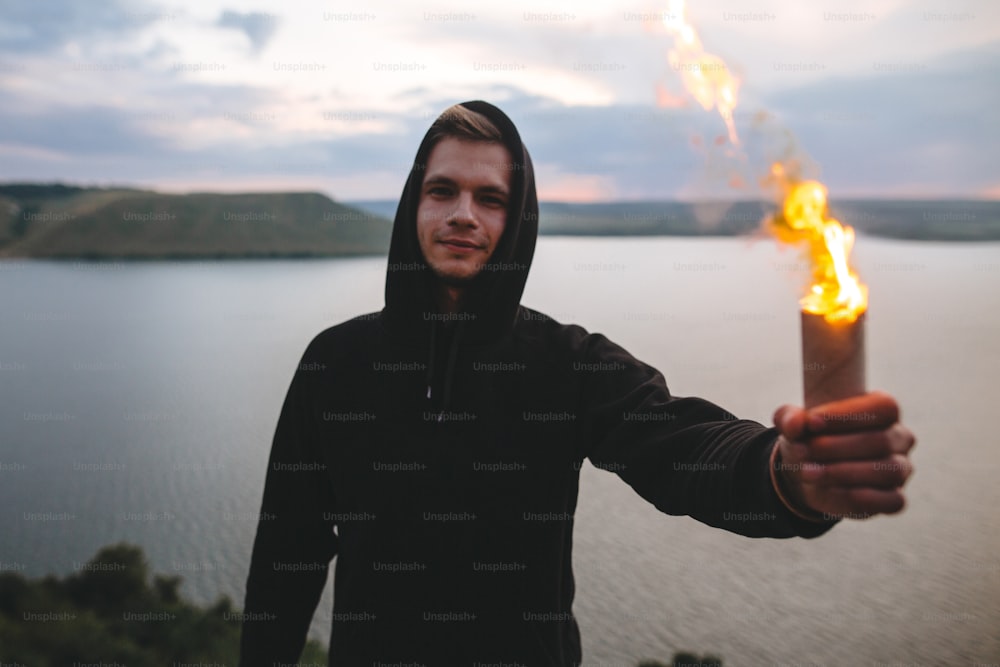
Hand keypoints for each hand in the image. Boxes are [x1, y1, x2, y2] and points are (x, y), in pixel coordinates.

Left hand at [772, 391, 915, 519]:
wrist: (808, 471)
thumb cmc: (809, 437)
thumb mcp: (794, 424)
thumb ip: (790, 418)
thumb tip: (796, 423)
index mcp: (884, 410)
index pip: (882, 407)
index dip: (848, 414)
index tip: (812, 422)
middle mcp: (899, 438)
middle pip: (880, 440)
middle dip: (835, 447)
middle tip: (801, 451)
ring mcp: (901, 469)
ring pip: (887, 471)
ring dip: (843, 472)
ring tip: (807, 472)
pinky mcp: (895, 497)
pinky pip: (892, 500)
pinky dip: (864, 498)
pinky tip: (833, 491)